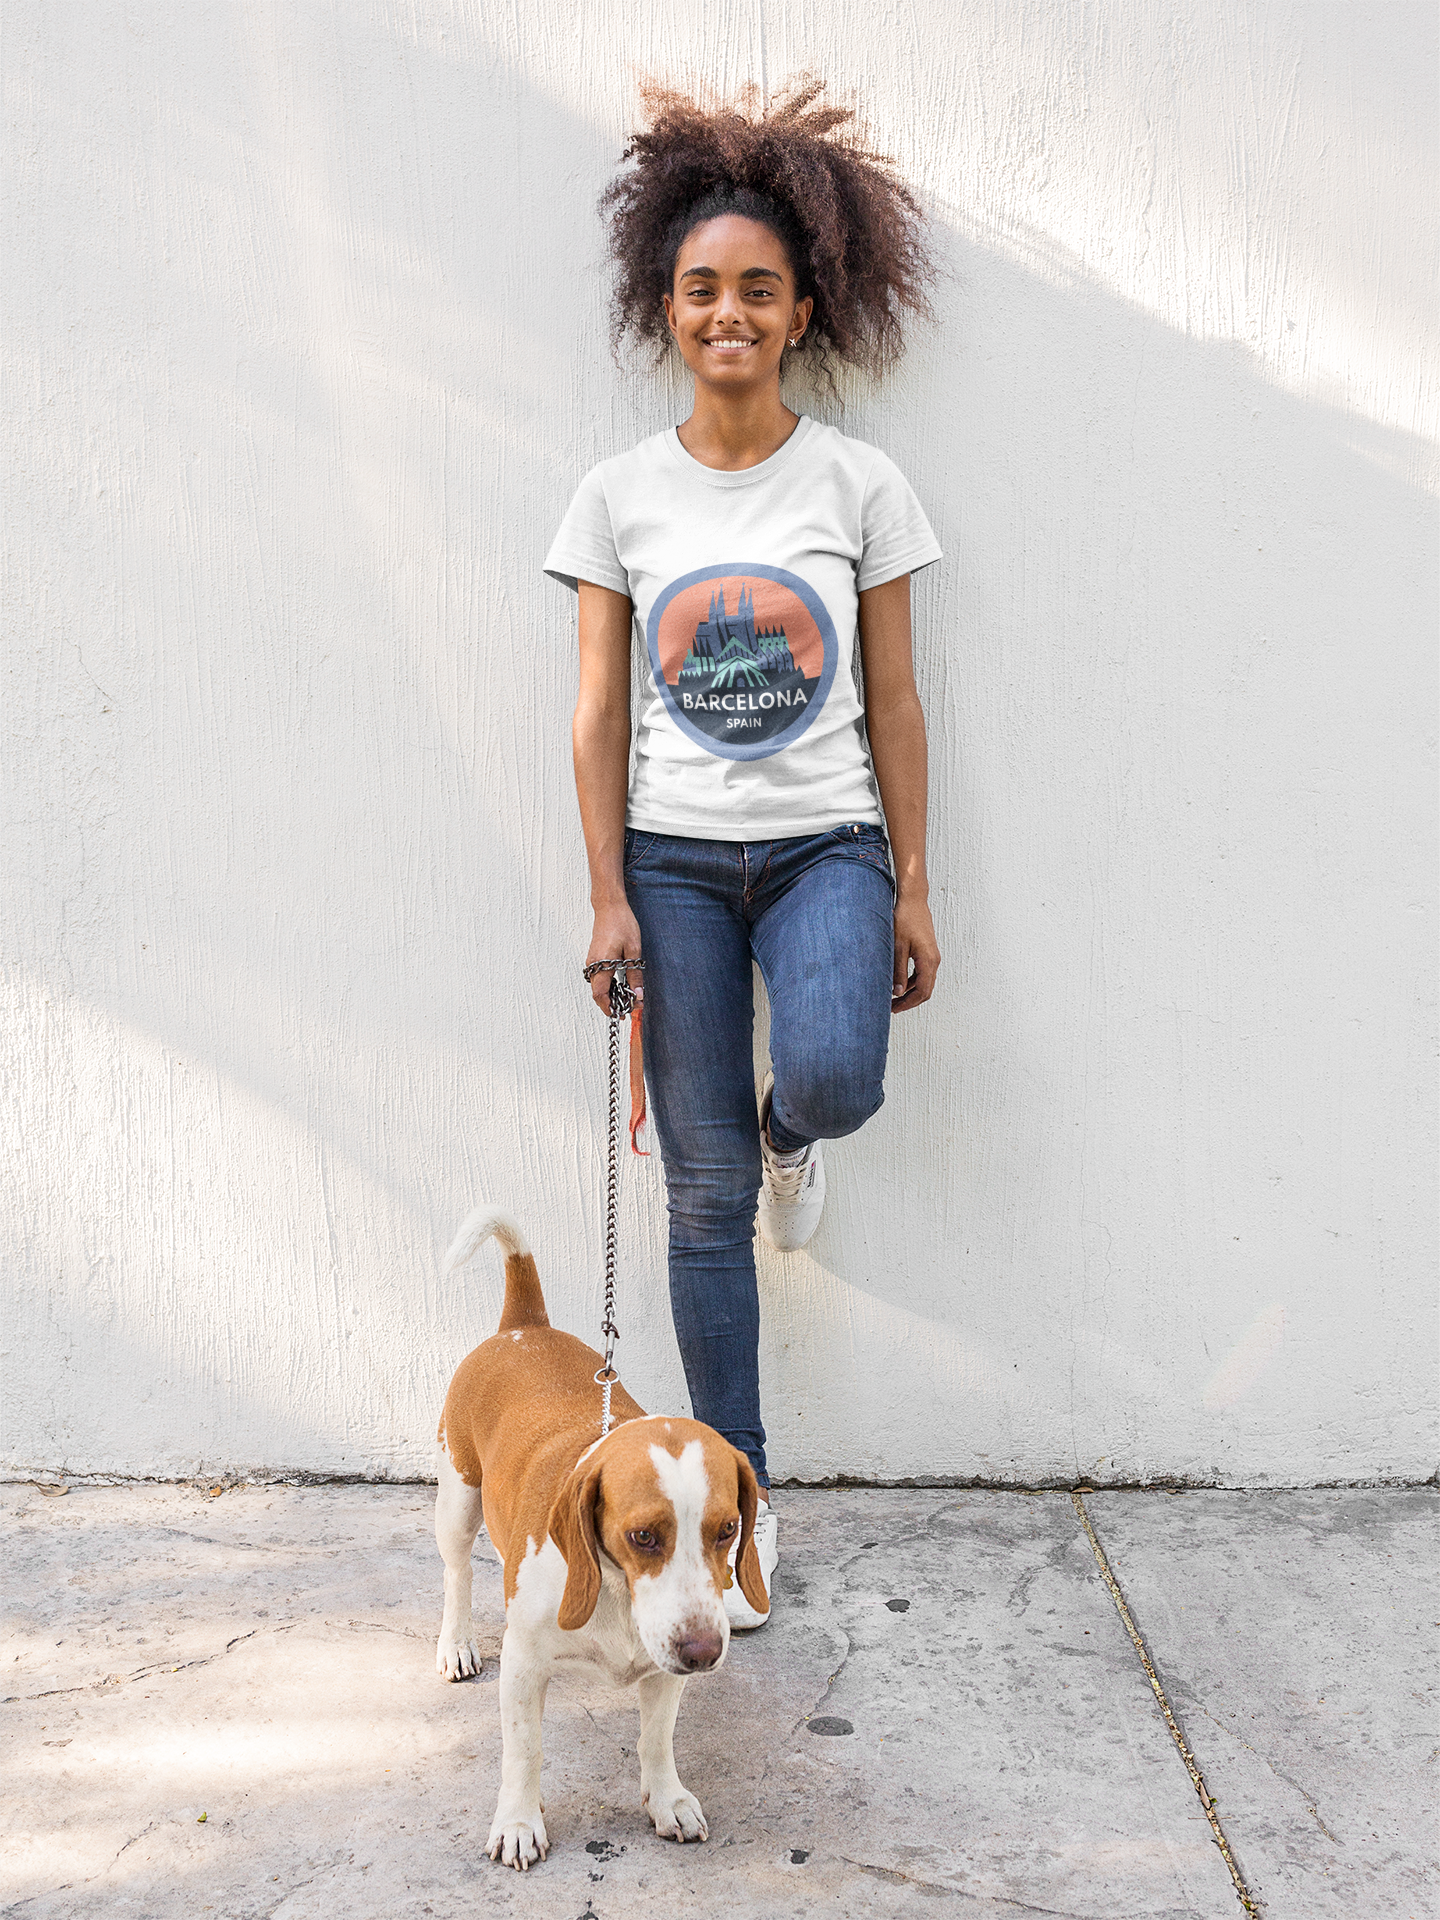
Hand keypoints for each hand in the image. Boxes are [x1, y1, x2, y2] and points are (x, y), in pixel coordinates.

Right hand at [585, 901, 644, 1014]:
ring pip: (597, 986)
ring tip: (627, 998)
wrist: (609, 906)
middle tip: (629, 1008)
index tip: (622, 1014)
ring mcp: (592, 960)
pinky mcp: (594, 957)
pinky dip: (607, 985)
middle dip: (611, 1004)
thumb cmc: (622, 924)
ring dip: (610, 995)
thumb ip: (635, 975)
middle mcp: (593, 964)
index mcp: (602, 964)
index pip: (600, 995)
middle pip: (598, 993)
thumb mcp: (633, 951)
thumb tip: (638, 994)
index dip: (610, 1008)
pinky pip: (598, 977)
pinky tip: (620, 985)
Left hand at [891, 894, 939, 1011]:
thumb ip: (898, 971)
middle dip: (909, 1001)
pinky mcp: (927, 952)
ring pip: (923, 982)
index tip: (893, 1008)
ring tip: (892, 997)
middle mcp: (934, 960)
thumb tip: (897, 992)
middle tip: (892, 1007)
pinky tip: (898, 983)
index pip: (922, 992)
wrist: (913, 900)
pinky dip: (911, 982)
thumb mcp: (897, 947)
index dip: (908, 1003)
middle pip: (925, 990)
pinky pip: (921, 973)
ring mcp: (932, 956)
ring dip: (910, 992)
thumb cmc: (905, 919)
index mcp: (928, 961)